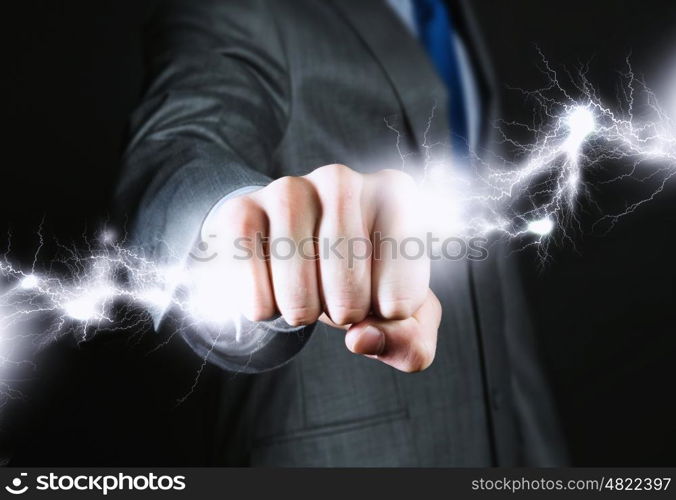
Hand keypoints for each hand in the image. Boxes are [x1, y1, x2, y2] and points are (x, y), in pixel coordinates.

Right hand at [206, 164, 440, 371]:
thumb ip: (408, 342)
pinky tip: (272, 291)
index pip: (402, 297)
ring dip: (302, 311)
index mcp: (396, 196)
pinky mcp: (242, 209)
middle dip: (345, 314)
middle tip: (340, 300)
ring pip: (297, 288)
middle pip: (349, 291)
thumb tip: (360, 339)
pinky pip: (253, 283)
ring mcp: (289, 189)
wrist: (299, 251)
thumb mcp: (398, 313)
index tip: (381, 299)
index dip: (387, 315)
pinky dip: (262, 306)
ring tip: (306, 294)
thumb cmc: (360, 278)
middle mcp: (343, 181)